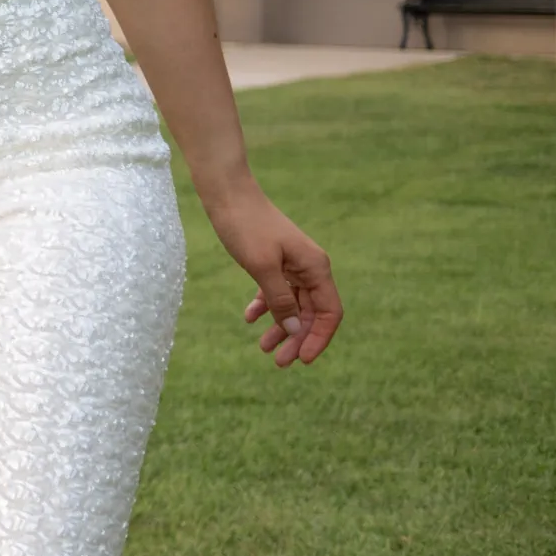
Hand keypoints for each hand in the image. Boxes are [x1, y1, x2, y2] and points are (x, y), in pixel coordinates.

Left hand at [209, 189, 341, 366]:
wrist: (227, 194)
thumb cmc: (246, 226)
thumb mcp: (261, 267)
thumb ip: (280, 299)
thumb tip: (295, 329)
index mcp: (316, 268)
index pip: (329, 313)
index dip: (319, 338)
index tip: (302, 360)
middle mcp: (310, 267)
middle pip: (310, 312)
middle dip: (296, 338)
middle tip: (278, 362)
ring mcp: (292, 264)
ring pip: (293, 304)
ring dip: (280, 325)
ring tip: (264, 348)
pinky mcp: (274, 260)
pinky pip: (276, 290)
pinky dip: (266, 306)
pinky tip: (250, 318)